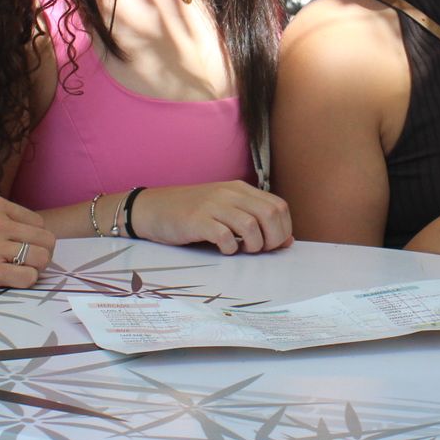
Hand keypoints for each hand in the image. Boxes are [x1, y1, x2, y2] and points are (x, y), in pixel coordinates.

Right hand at [0, 194, 54, 288]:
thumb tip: (20, 234)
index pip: (38, 222)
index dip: (34, 238)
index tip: (23, 249)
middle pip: (46, 240)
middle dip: (40, 253)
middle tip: (26, 264)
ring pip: (41, 258)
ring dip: (34, 268)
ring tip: (18, 273)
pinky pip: (28, 277)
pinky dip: (25, 281)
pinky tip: (10, 281)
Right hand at [130, 181, 291, 253]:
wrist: (153, 208)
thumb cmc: (192, 212)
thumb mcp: (226, 209)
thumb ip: (254, 219)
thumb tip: (286, 240)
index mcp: (240, 189)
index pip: (278, 206)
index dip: (284, 229)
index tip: (275, 244)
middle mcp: (229, 193)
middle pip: (270, 215)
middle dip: (273, 239)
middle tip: (262, 250)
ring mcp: (213, 205)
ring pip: (251, 226)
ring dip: (253, 245)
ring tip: (242, 250)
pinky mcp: (197, 220)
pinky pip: (224, 236)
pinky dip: (229, 249)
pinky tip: (223, 250)